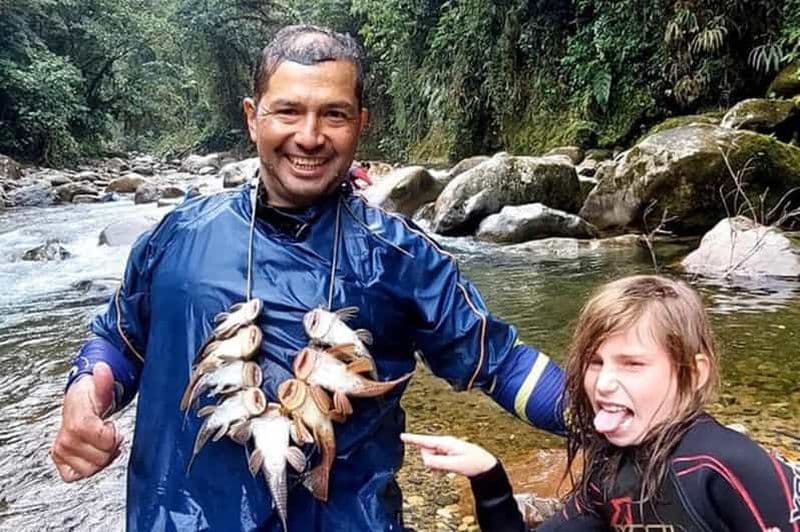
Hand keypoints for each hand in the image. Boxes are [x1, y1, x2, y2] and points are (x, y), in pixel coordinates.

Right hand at [50, 362, 122, 481]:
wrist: (75, 403)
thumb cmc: (89, 398)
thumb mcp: (100, 388)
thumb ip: (104, 380)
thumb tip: (102, 368)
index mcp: (77, 423)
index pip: (104, 441)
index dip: (114, 436)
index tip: (112, 427)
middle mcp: (66, 440)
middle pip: (101, 459)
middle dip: (110, 448)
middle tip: (109, 436)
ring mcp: (61, 451)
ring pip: (90, 470)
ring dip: (101, 459)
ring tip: (101, 444)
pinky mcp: (59, 460)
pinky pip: (74, 476)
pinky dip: (86, 469)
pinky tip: (92, 454)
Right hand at [401, 432, 496, 477]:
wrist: (486, 466)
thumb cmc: (474, 463)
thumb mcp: (456, 465)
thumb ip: (438, 463)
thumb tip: (425, 461)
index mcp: (446, 442)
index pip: (425, 440)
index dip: (412, 439)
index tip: (401, 436)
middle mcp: (444, 443)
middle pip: (426, 450)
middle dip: (430, 460)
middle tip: (443, 466)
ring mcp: (445, 448)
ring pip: (430, 456)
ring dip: (435, 464)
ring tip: (449, 467)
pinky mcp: (447, 454)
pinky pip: (436, 460)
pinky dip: (438, 466)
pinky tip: (447, 469)